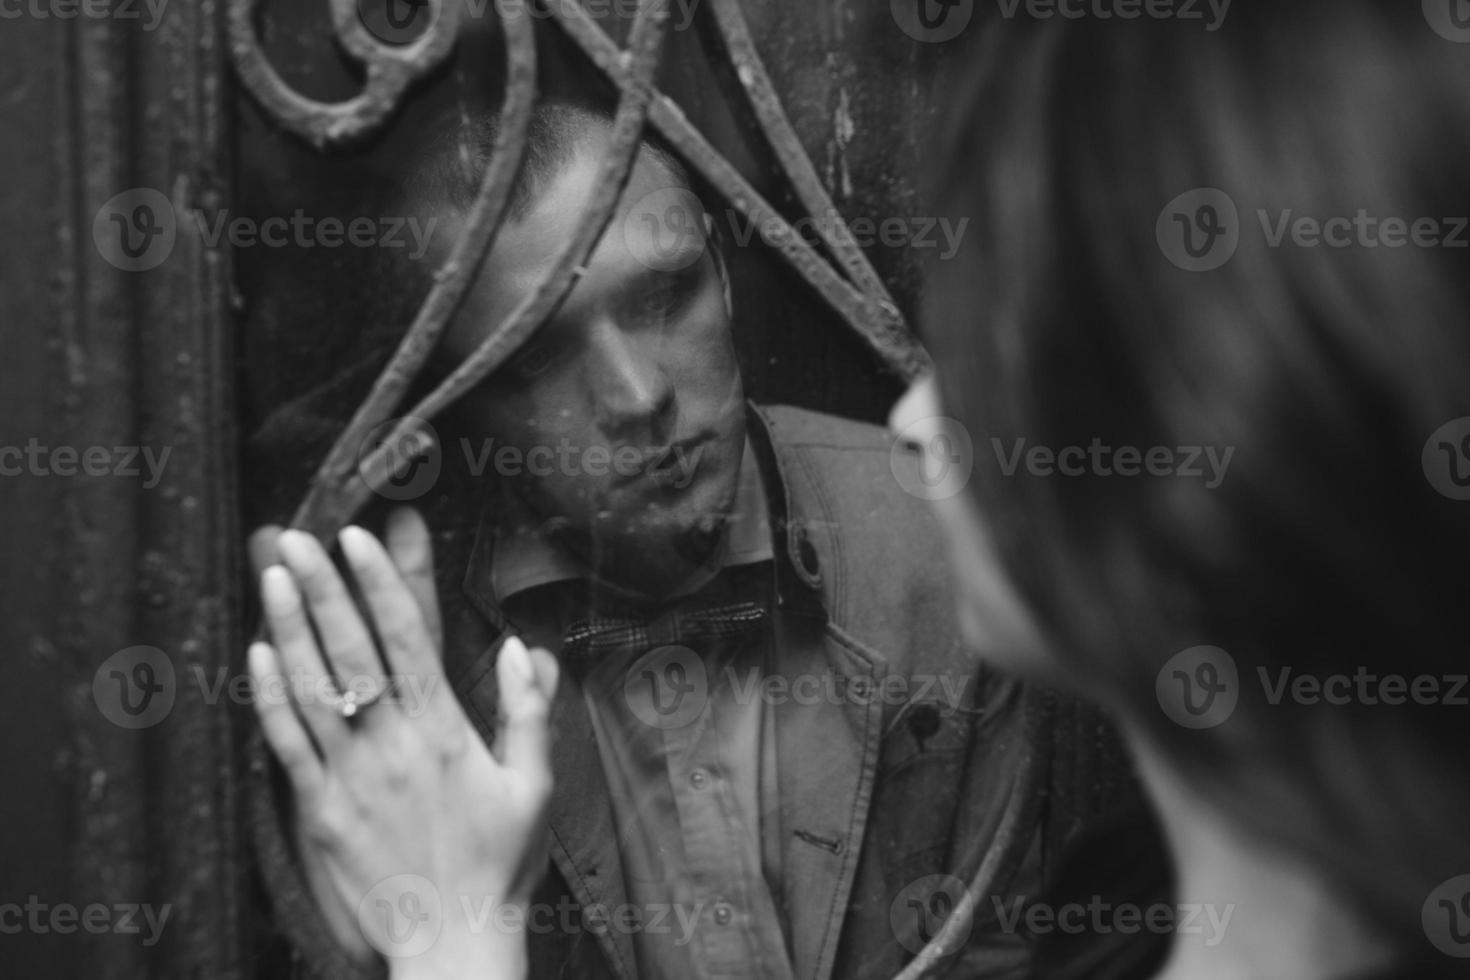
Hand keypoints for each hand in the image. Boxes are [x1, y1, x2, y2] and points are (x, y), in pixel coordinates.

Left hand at [247, 509, 556, 977]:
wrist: (452, 937)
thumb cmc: (499, 862)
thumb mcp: (535, 785)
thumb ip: (529, 712)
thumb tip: (525, 648)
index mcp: (446, 731)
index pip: (409, 638)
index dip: (383, 581)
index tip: (362, 536)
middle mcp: (393, 743)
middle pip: (352, 648)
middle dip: (325, 586)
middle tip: (300, 536)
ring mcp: (351, 775)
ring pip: (312, 686)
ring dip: (290, 624)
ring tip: (273, 573)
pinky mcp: (319, 810)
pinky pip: (286, 743)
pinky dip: (270, 695)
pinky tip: (258, 653)